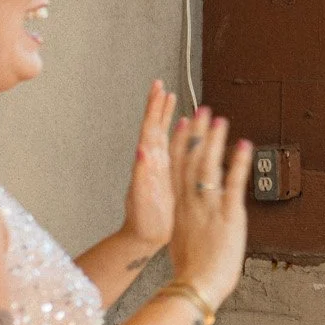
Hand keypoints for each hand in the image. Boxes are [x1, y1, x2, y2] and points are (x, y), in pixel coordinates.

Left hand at [120, 82, 177, 250]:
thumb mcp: (141, 197)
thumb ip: (141, 173)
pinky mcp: (168, 177)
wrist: (144, 238)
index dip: (154, 109)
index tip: (159, 90)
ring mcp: (159, 168)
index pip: (150, 128)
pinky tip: (183, 132)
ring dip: (166, 117)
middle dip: (159, 106)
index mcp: (147, 162)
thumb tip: (141, 150)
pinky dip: (178, 136)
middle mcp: (152, 161)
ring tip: (172, 100)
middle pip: (155, 126)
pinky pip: (173, 150)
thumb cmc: (142, 221)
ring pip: (163, 135)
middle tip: (162, 86)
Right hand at [166, 107, 253, 303]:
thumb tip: (193, 222)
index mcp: (180, 209)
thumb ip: (188, 226)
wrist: (196, 287)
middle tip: (201, 112)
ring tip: (220, 120)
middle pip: (191, 161)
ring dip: (215, 141)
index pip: (177, 169)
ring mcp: (209, 207)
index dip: (179, 145)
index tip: (181, 126)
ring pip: (209, 166)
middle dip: (196, 134)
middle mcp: (191, 203)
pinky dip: (238, 163)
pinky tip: (244, 145)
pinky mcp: (229, 215)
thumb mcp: (183, 242)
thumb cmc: (192, 272)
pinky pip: (234, 184)